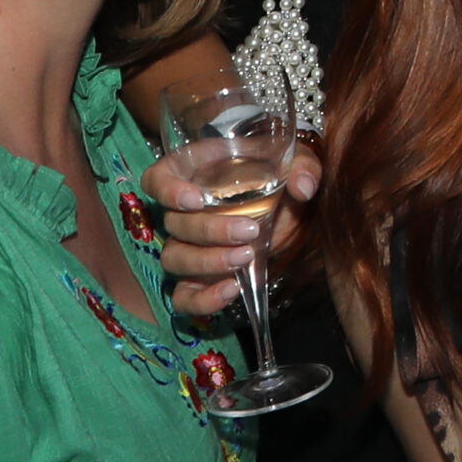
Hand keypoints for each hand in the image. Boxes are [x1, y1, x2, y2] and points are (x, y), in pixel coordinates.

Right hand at [148, 140, 319, 319]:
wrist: (288, 208)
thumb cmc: (279, 176)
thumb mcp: (295, 162)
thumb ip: (303, 167)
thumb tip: (304, 187)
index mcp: (194, 172)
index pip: (157, 179)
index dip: (168, 190)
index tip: (196, 200)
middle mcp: (182, 210)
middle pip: (173, 224)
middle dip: (210, 231)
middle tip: (249, 231)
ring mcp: (188, 246)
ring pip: (175, 259)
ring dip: (208, 262)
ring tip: (246, 257)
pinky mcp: (199, 277)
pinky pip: (184, 296)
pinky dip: (202, 299)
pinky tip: (231, 290)